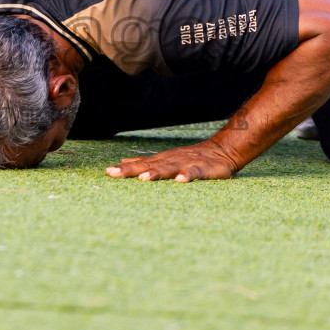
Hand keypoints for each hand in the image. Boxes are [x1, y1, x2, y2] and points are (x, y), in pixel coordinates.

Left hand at [104, 140, 238, 181]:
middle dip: (130, 170)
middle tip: (113, 174)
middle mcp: (170, 161)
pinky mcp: (202, 168)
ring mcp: (185, 163)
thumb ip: (146, 162)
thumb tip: (124, 162)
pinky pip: (194, 172)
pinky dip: (187, 175)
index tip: (107, 172)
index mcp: (161, 161)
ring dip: (156, 173)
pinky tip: (180, 180)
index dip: (124, 169)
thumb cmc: (191, 158)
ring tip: (143, 179)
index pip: (139, 164)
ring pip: (168, 168)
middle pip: (148, 165)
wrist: (222, 150)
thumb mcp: (166, 159)